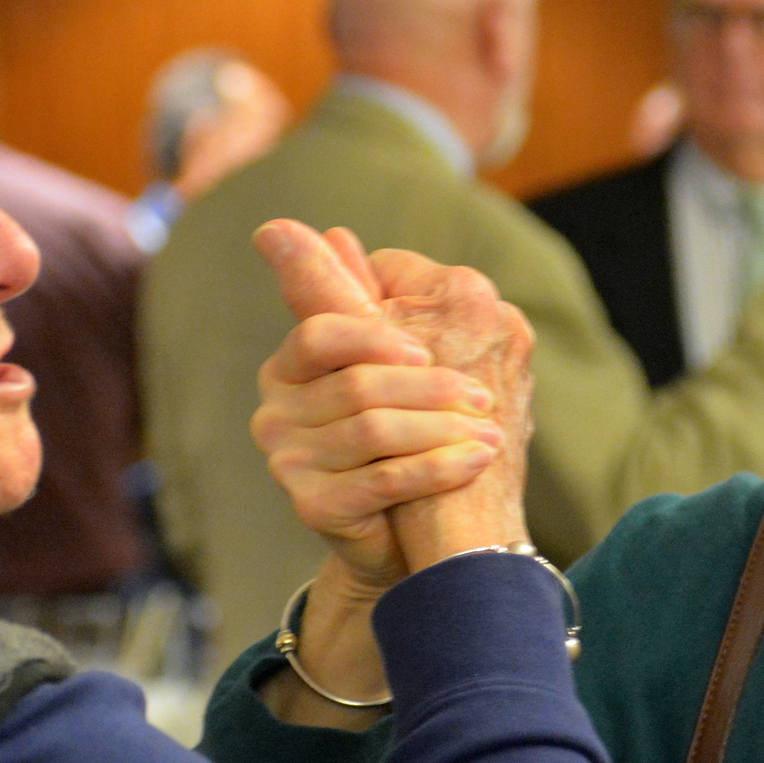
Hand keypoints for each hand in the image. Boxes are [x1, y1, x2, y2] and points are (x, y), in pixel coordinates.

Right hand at [252, 222, 505, 590]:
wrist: (415, 535)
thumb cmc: (412, 432)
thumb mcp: (386, 354)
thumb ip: (342, 292)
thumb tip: (279, 227)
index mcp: (289, 363)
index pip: (325, 329)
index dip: (381, 336)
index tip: (434, 350)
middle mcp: (275, 410)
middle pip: (357, 383)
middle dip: (430, 389)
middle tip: (483, 398)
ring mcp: (288, 461)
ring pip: (374, 430)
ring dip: (441, 429)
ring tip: (488, 432)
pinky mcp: (312, 506)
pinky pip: (383, 479)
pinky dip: (438, 467)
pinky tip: (474, 459)